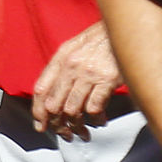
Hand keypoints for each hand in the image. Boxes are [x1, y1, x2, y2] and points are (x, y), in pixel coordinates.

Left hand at [31, 21, 120, 139]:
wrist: (123, 27)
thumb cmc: (99, 39)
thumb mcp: (75, 47)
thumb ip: (62, 67)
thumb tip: (50, 92)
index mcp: (60, 58)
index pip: (41, 90)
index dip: (38, 111)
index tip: (41, 126)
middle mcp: (70, 66)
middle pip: (54, 104)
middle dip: (57, 124)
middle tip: (64, 134)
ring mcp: (88, 73)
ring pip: (73, 109)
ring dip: (76, 126)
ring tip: (81, 132)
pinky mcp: (107, 80)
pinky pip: (94, 107)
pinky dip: (96, 118)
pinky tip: (99, 121)